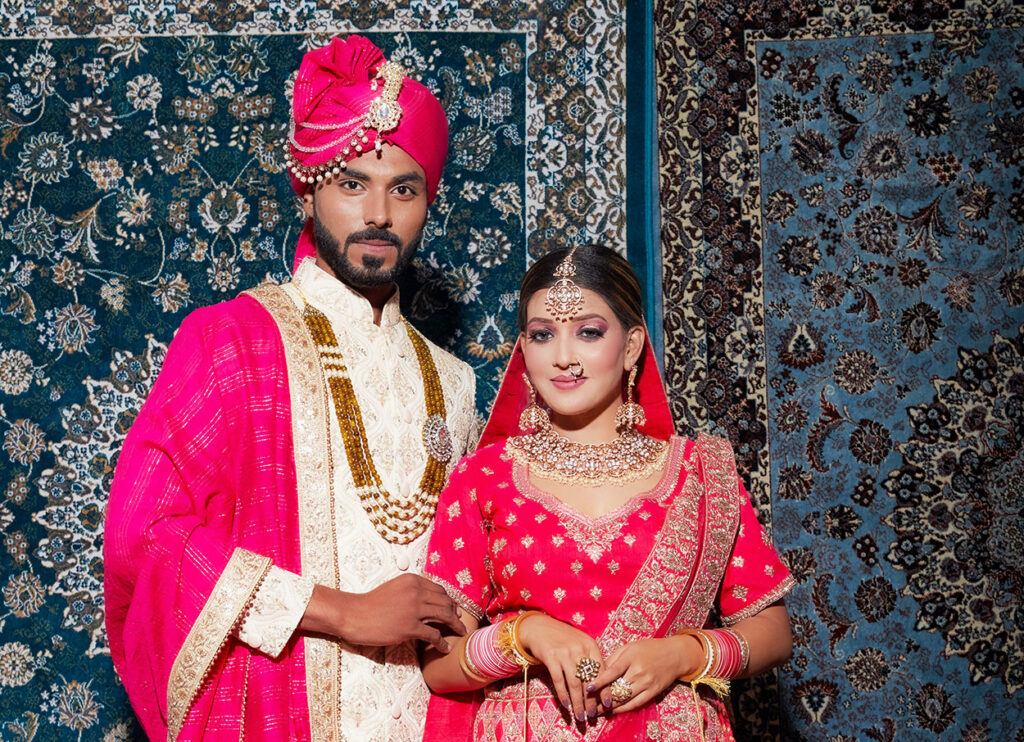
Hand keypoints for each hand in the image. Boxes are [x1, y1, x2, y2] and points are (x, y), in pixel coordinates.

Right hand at [301, 575, 464, 653]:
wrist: (353, 614)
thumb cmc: (371, 604)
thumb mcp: (395, 588)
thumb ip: (412, 591)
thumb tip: (429, 601)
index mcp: (413, 580)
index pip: (439, 590)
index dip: (449, 600)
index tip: (454, 609)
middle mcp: (416, 591)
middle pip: (445, 602)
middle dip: (455, 613)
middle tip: (460, 623)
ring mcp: (414, 609)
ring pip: (444, 616)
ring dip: (455, 626)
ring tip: (460, 633)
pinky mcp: (410, 627)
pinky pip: (434, 635)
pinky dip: (443, 643)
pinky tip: (445, 648)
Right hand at [516, 614, 603, 723]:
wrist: (539, 627)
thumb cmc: (563, 638)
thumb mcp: (581, 643)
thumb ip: (591, 659)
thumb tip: (601, 685)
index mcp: (591, 645)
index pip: (602, 671)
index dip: (605, 689)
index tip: (608, 704)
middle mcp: (579, 649)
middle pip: (588, 680)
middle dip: (591, 701)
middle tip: (592, 716)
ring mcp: (565, 653)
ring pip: (575, 684)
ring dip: (578, 703)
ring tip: (580, 717)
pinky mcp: (551, 657)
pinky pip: (559, 681)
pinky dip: (563, 695)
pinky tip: (566, 706)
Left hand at [591, 636, 701, 713]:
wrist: (675, 655)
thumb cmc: (649, 648)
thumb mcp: (630, 647)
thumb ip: (614, 658)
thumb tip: (599, 670)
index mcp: (631, 657)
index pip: (612, 671)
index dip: (599, 681)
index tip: (588, 688)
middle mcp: (639, 671)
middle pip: (617, 687)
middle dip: (602, 697)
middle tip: (589, 703)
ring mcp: (647, 683)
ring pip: (625, 698)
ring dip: (610, 706)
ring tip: (598, 710)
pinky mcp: (654, 692)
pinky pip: (636, 703)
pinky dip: (624, 708)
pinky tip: (614, 710)